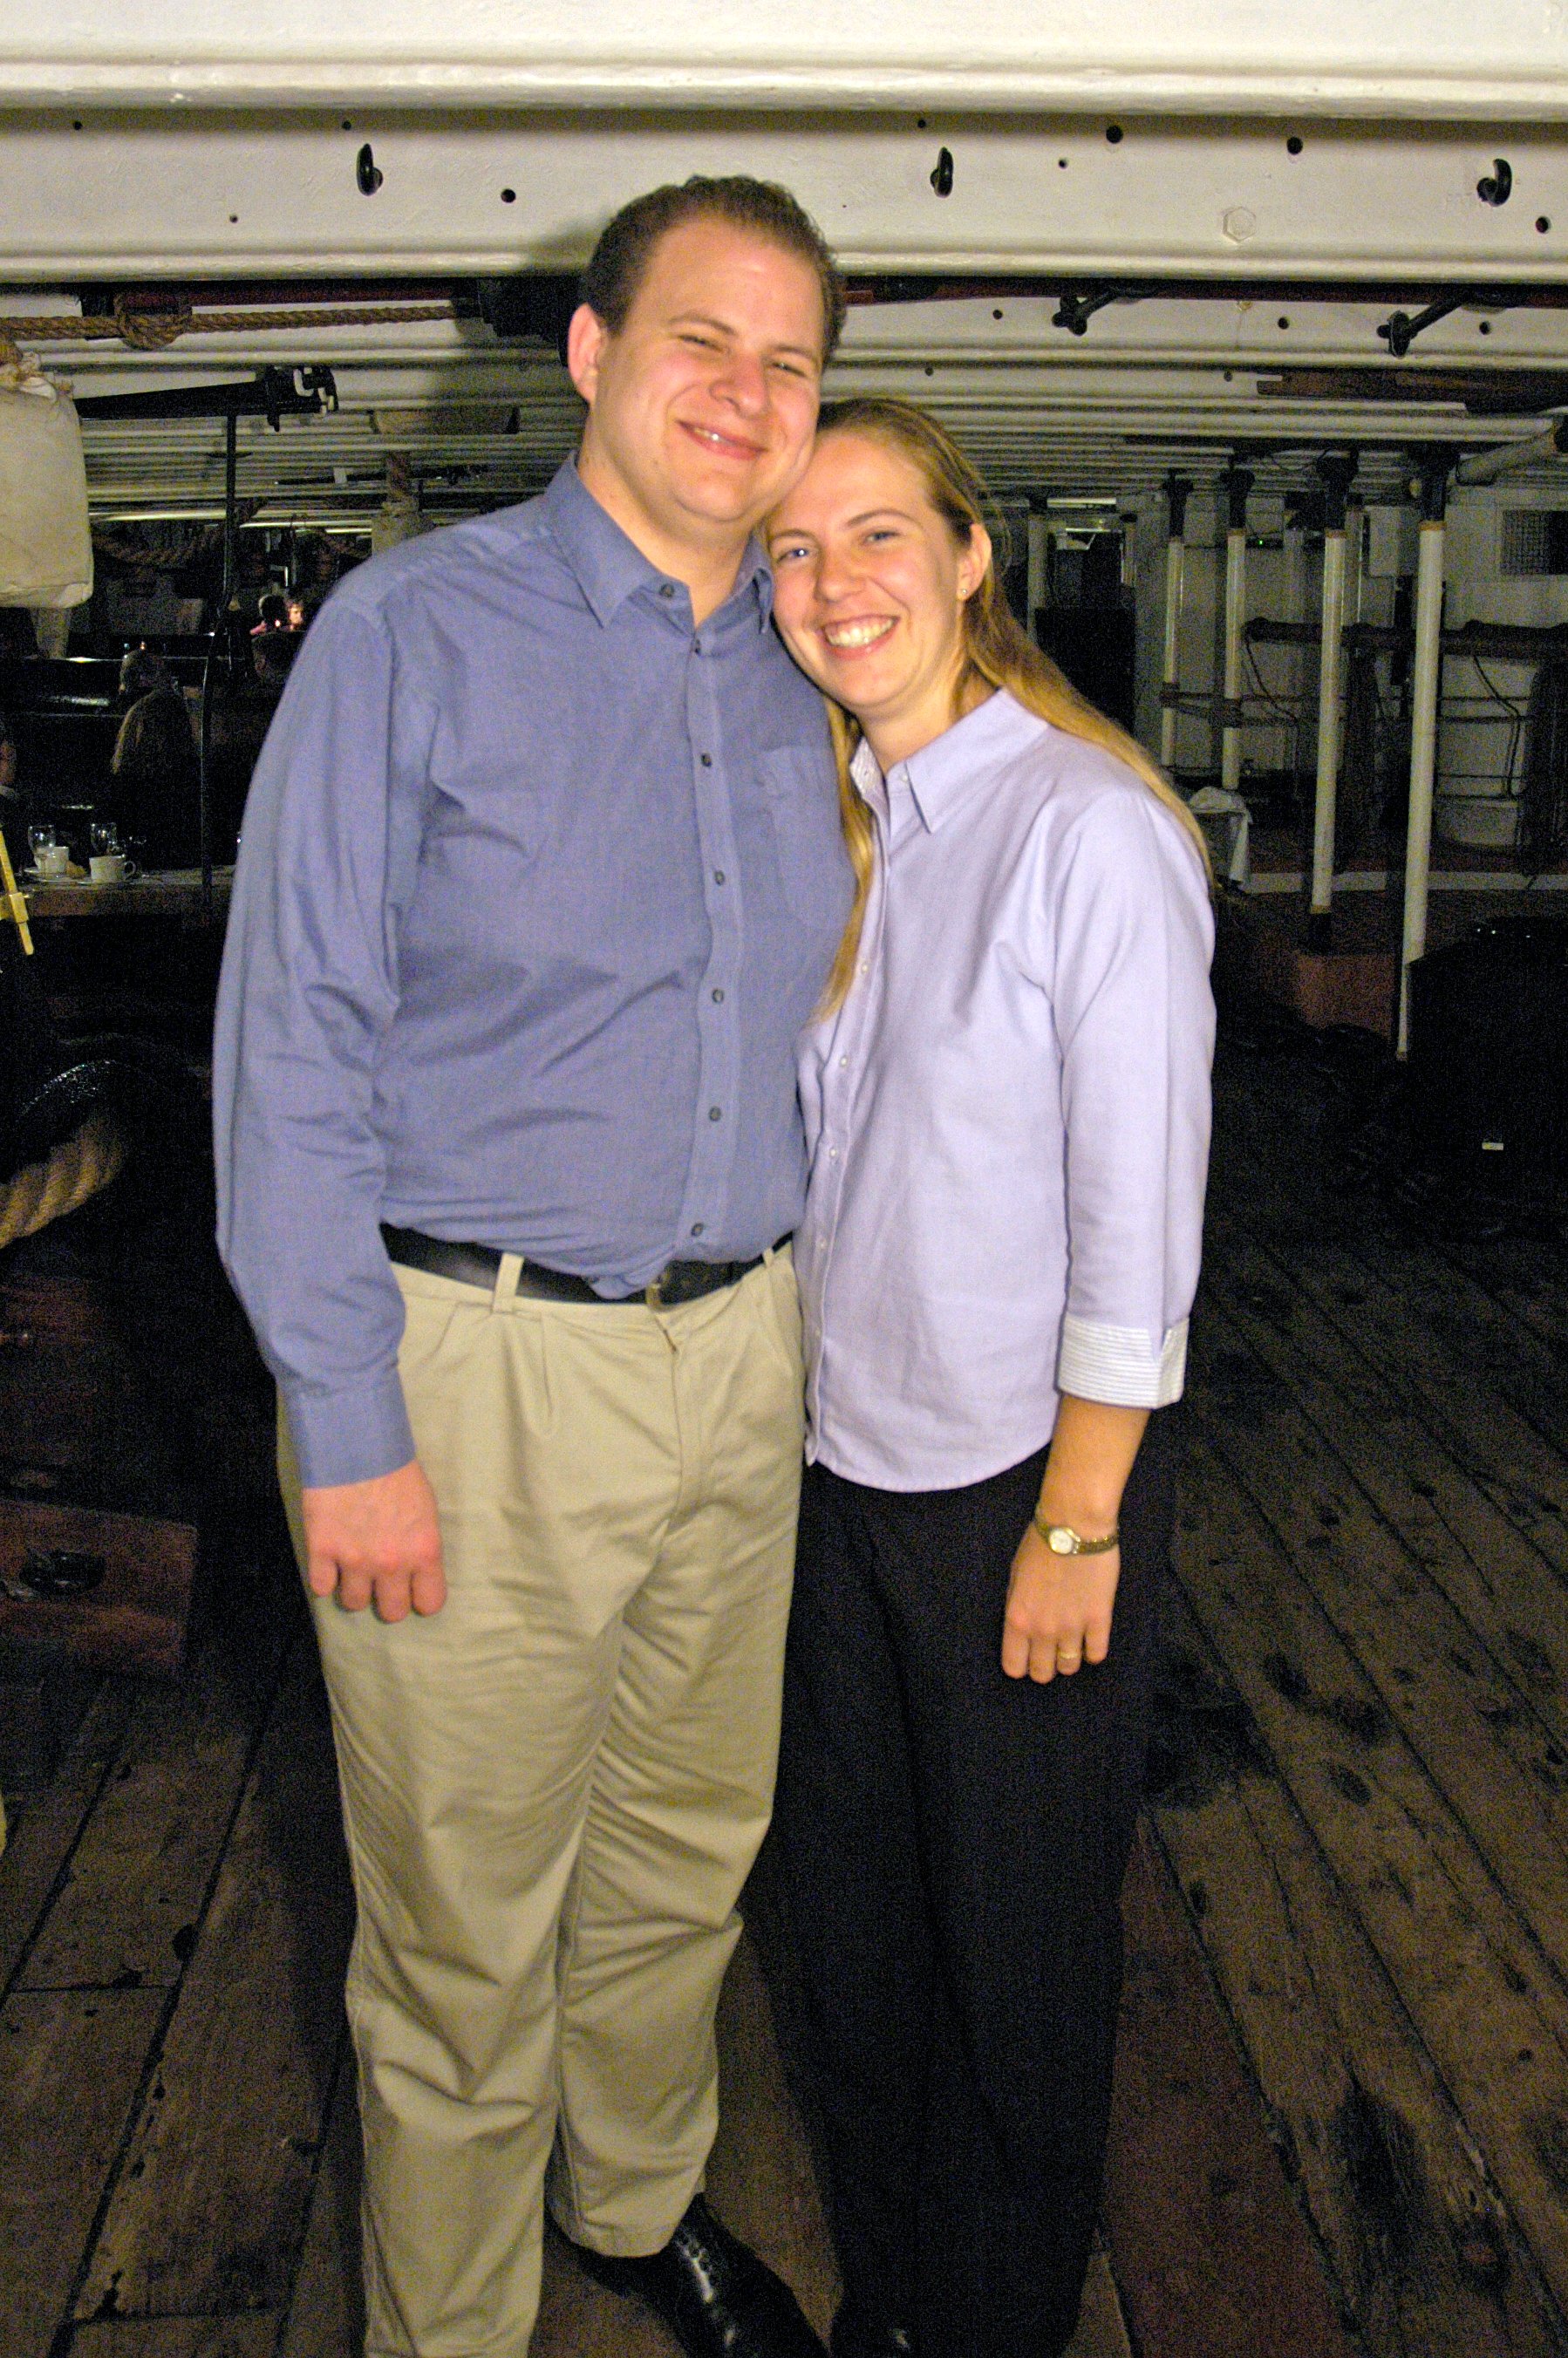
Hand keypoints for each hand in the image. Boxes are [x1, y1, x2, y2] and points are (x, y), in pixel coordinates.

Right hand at [300, 1458, 445, 1620]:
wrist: (357, 1446)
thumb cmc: (398, 1471)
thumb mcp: (426, 1509)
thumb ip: (421, 1544)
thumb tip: (415, 1567)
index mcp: (424, 1552)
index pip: (430, 1603)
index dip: (421, 1598)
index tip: (413, 1589)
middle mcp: (391, 1564)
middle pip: (392, 1613)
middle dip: (387, 1599)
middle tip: (381, 1581)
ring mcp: (354, 1561)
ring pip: (354, 1603)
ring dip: (354, 1588)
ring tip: (353, 1568)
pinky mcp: (322, 1551)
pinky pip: (321, 1587)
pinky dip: (324, 1578)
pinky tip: (329, 1562)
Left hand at [1001, 1522, 1119, 1682]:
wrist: (1075, 1526)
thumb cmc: (1040, 1543)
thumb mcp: (1015, 1574)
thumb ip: (1017, 1605)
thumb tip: (1022, 1625)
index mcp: (1017, 1619)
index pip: (1014, 1666)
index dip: (1020, 1665)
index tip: (1026, 1656)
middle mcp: (1043, 1630)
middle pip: (1042, 1674)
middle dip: (1044, 1666)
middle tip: (1049, 1651)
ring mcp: (1072, 1628)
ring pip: (1069, 1668)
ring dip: (1069, 1659)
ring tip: (1071, 1642)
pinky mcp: (1100, 1620)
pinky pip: (1097, 1654)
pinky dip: (1093, 1651)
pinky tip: (1090, 1637)